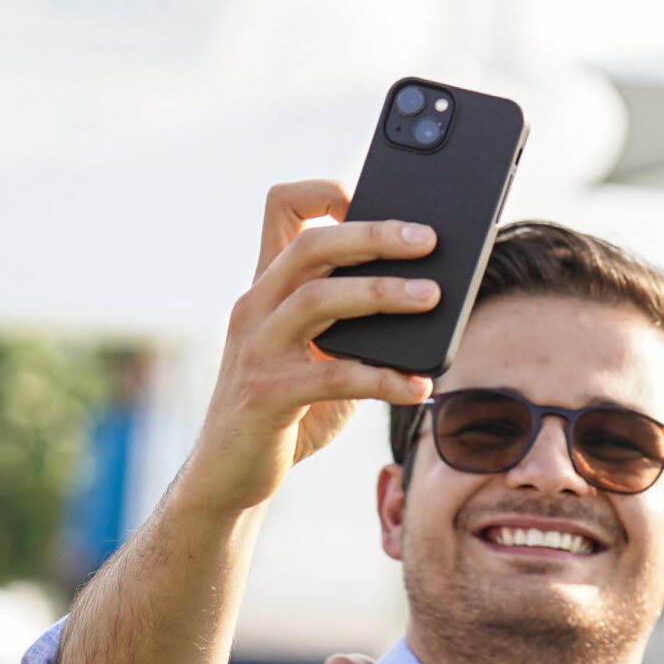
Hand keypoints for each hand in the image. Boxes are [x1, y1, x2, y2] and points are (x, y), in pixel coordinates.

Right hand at [177, 180, 438, 518]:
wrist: (230, 473)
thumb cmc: (290, 408)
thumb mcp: (319, 352)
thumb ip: (355, 321)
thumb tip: (433, 293)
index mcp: (268, 286)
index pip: (282, 208)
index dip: (325, 190)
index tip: (372, 193)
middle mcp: (256, 307)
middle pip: (312, 245)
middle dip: (373, 235)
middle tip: (429, 239)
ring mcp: (258, 349)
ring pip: (318, 298)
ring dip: (381, 294)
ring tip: (434, 298)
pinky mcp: (269, 395)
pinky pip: (333, 377)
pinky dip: (382, 379)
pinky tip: (420, 386)